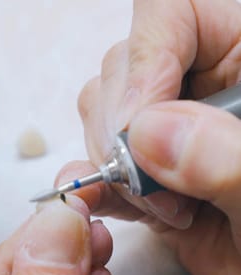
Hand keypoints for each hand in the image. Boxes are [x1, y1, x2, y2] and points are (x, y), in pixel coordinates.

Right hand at [70, 0, 240, 274]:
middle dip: (122, 126)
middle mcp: (204, 88)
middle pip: (124, 67)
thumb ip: (227, 159)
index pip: (176, 13)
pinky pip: (99, 165)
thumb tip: (148, 132)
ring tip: (162, 207)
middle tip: (151, 180)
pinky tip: (106, 206)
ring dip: (111, 162)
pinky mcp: (149, 176)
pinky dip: (94, 187)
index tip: (140, 122)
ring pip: (102, 113)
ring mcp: (171, 133)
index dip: (146, 57)